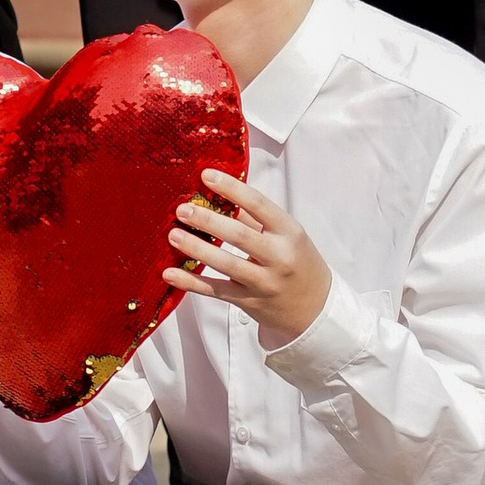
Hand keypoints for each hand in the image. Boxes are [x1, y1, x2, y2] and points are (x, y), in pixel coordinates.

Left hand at [166, 173, 332, 348]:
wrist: (315, 308)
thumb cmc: (298, 262)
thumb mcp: (287, 235)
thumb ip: (256, 217)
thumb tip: (220, 194)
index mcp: (290, 233)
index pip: (258, 204)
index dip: (231, 188)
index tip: (206, 175)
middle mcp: (279, 258)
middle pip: (239, 236)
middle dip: (208, 220)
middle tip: (182, 209)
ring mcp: (263, 283)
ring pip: (226, 265)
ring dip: (196, 249)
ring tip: (173, 235)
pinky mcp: (248, 302)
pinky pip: (215, 291)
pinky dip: (191, 283)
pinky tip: (169, 273)